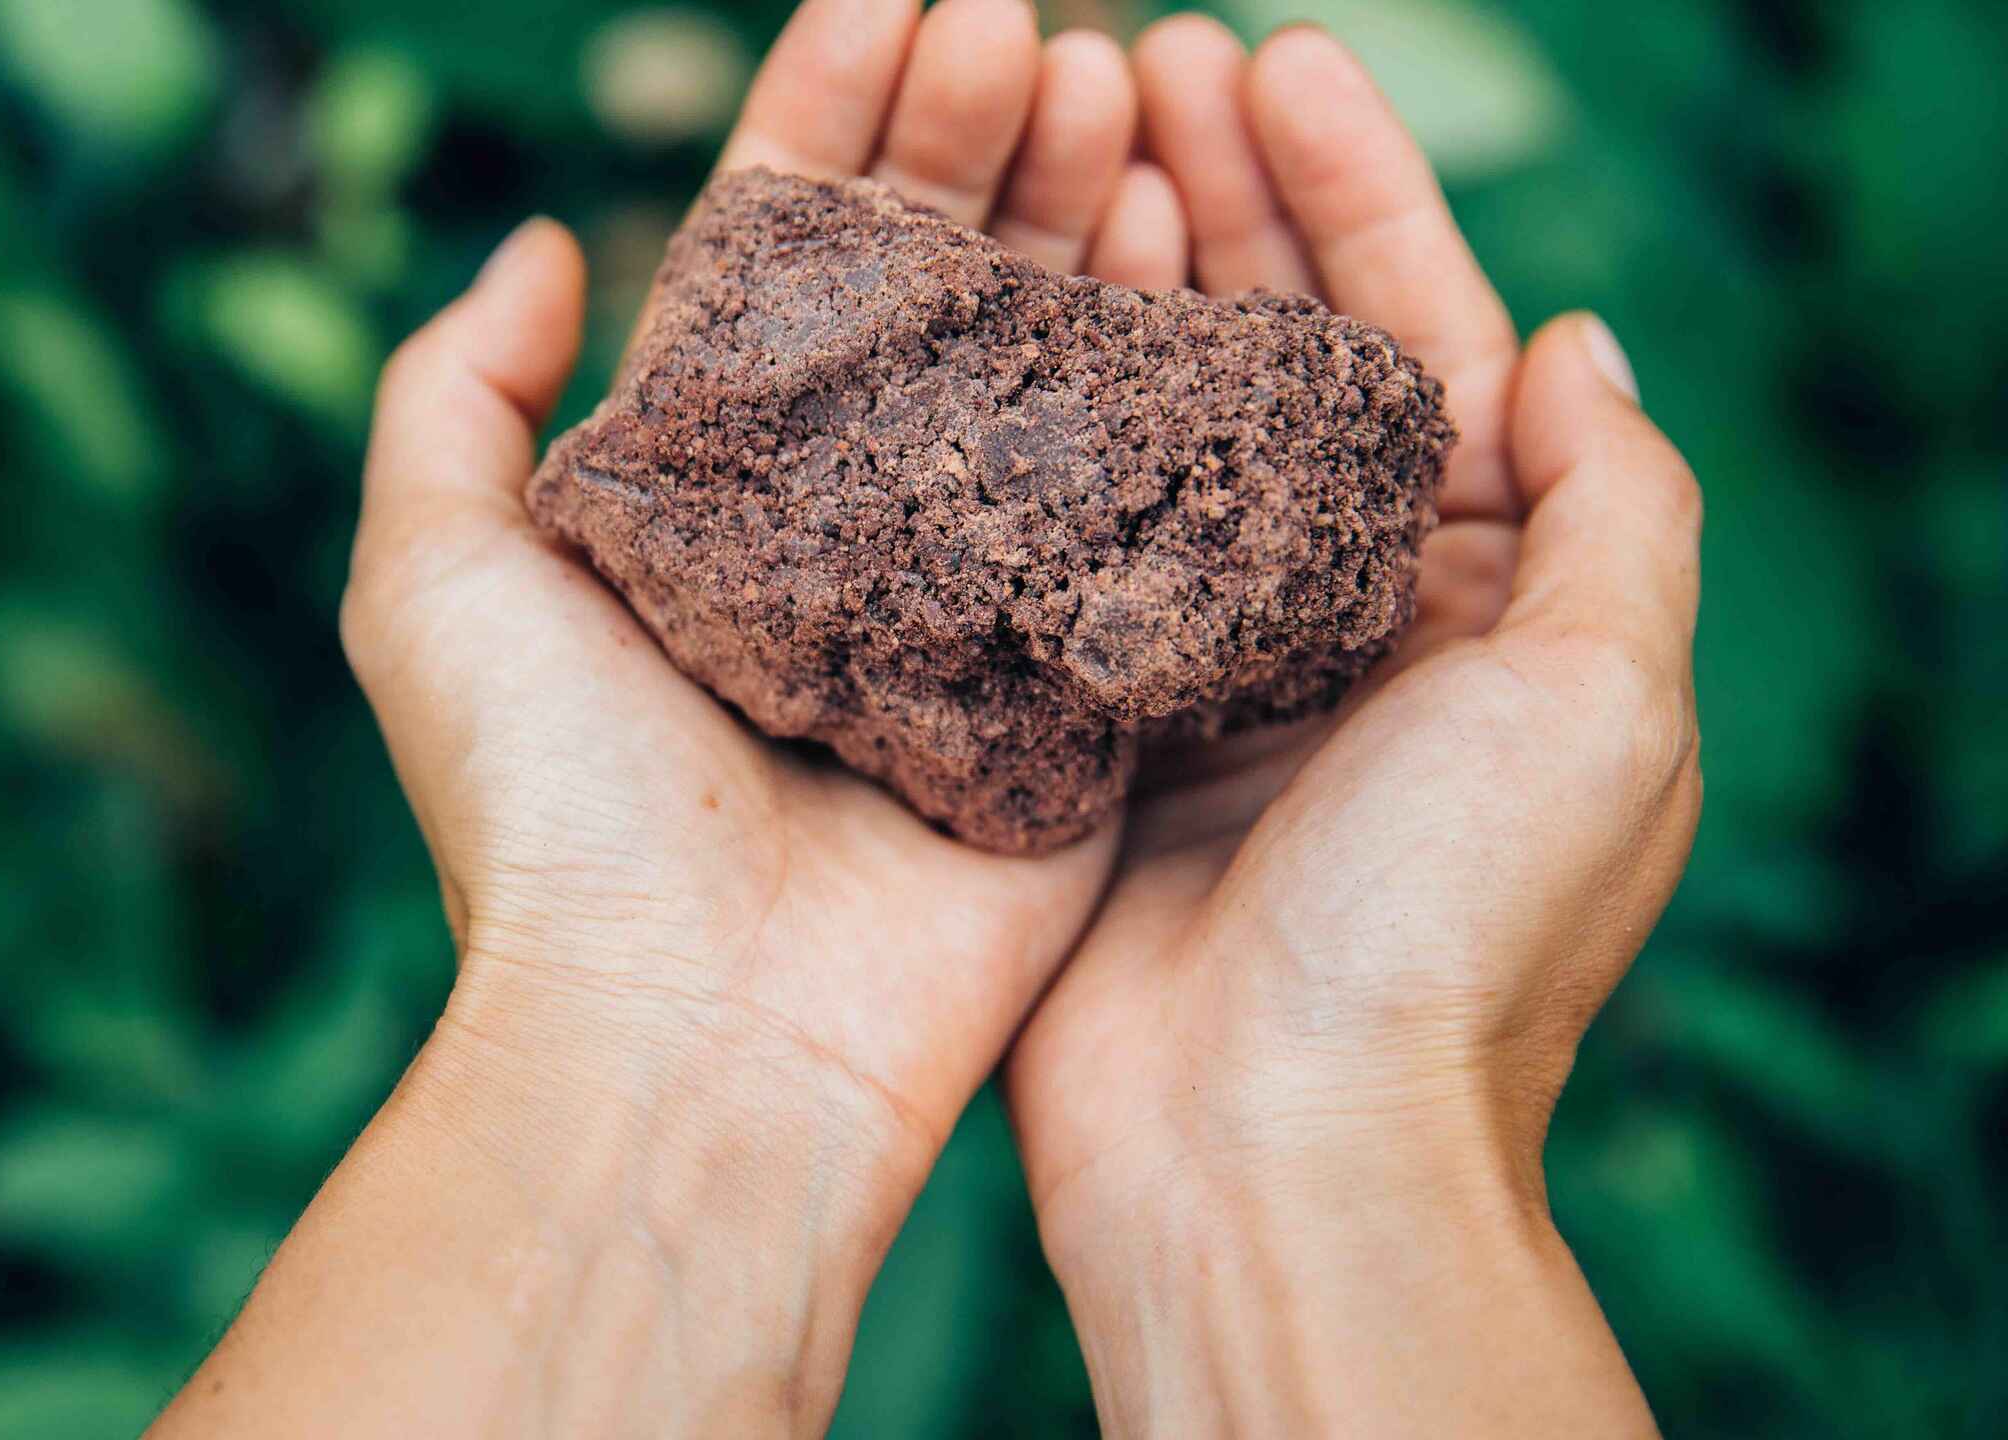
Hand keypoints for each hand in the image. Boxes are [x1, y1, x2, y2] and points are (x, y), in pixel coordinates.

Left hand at [158, 2, 1187, 1432]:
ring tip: (1115, 77)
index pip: (776, 257)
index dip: (830, 116)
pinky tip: (1192, 242)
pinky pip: (1137, 495)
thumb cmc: (545, 810)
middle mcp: (845, 522)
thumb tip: (543, 236)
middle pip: (927, 286)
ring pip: (1045, 361)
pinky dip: (1169, 366)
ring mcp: (972, 592)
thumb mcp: (429, 577)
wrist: (692, 1034)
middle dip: (972, 138)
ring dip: (1079, 213)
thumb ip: (452, 396)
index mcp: (705, 486)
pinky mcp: (1075, 677)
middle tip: (1030, 22)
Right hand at [1000, 21, 1696, 1437]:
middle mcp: (1341, 619)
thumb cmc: (1449, 933)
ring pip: (1152, 425)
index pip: (1426, 344)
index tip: (1273, 62)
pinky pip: (1048, 535)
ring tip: (1054, 133)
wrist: (1268, 1150)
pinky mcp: (1077, 723)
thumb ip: (1619, 506)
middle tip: (1133, 58)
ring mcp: (1197, 666)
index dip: (1357, 195)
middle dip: (1217, 200)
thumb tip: (1582, 338)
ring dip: (1115, 277)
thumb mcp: (1605, 702)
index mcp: (1484, 602)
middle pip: (1276, 359)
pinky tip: (980, 311)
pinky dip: (1025, 421)